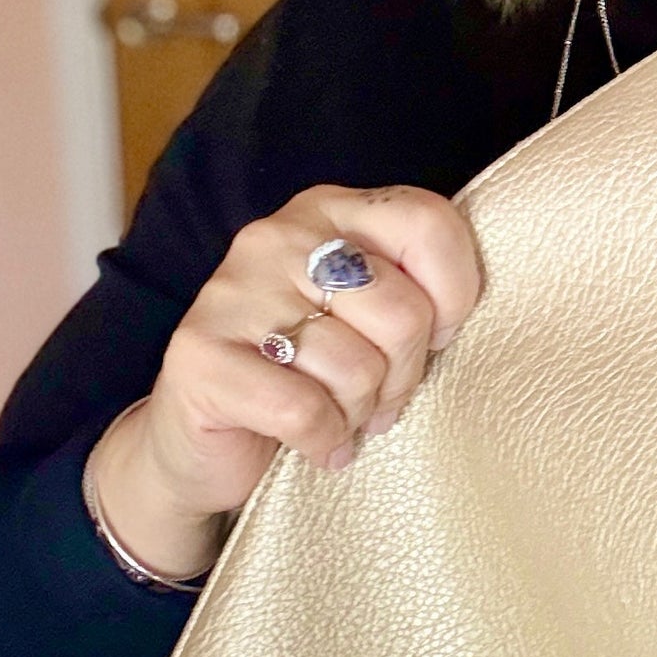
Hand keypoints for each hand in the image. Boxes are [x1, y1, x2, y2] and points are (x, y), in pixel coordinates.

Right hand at [89, 185, 481, 577]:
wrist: (205, 442)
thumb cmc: (311, 378)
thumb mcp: (373, 323)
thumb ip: (416, 295)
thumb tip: (456, 320)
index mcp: (330, 212)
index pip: (429, 224)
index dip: (453, 298)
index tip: (433, 339)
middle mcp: (276, 236)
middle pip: (402, 311)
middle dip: (403, 375)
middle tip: (377, 397)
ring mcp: (231, 292)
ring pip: (357, 368)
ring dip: (359, 413)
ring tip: (337, 415)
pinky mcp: (200, 355)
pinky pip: (306, 410)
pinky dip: (323, 441)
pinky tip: (314, 443)